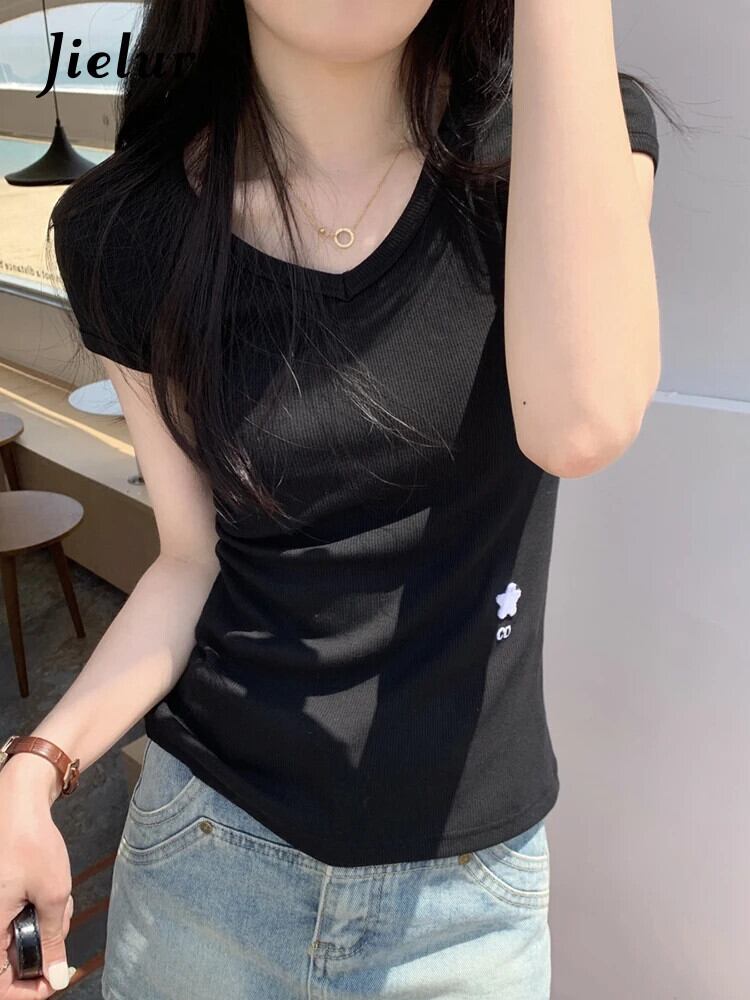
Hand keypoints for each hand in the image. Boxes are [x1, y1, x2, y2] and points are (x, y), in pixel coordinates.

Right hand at [0, 757, 75, 996]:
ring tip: (58, 901)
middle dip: (42, 949)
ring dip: (42, 926)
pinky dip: (34, 911)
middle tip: (62, 928)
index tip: (50, 983)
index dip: (25, 991)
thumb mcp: (53, 893)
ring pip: (14, 937)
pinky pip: (11, 917)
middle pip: (9, 960)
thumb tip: (54, 976)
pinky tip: (49, 890)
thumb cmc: (31, 842)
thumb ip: (53, 938)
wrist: (19, 802)